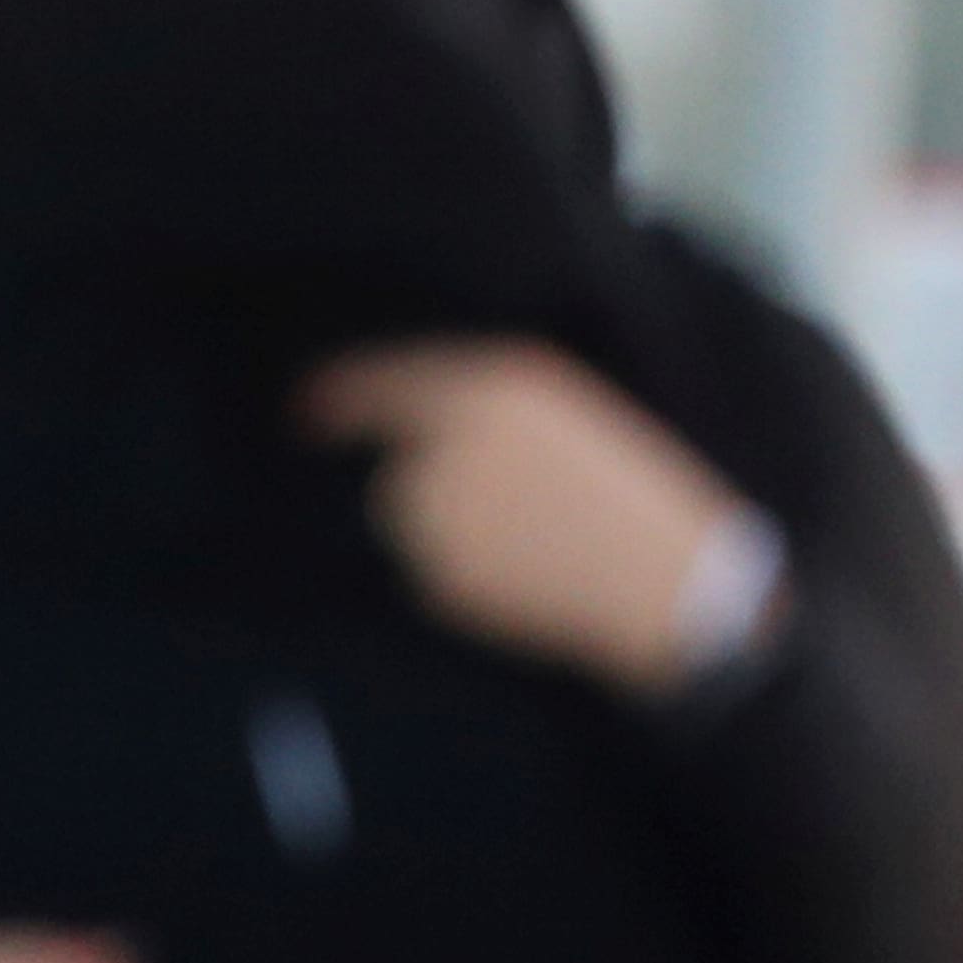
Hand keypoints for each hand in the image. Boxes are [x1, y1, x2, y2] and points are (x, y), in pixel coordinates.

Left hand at [298, 339, 756, 696]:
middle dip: (435, 487)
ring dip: (450, 530)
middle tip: (523, 506)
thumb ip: (485, 410)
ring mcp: (433, 515)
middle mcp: (445, 444)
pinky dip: (463, 573)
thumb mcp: (567, 414)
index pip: (385, 384)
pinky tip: (524, 569)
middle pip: (395, 469)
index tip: (303, 407)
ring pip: (411, 522)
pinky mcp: (433, 575)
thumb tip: (406, 433)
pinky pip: (428, 571)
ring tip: (533, 536)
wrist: (659, 578)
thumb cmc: (628, 491)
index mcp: (491, 389)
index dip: (339, 394)